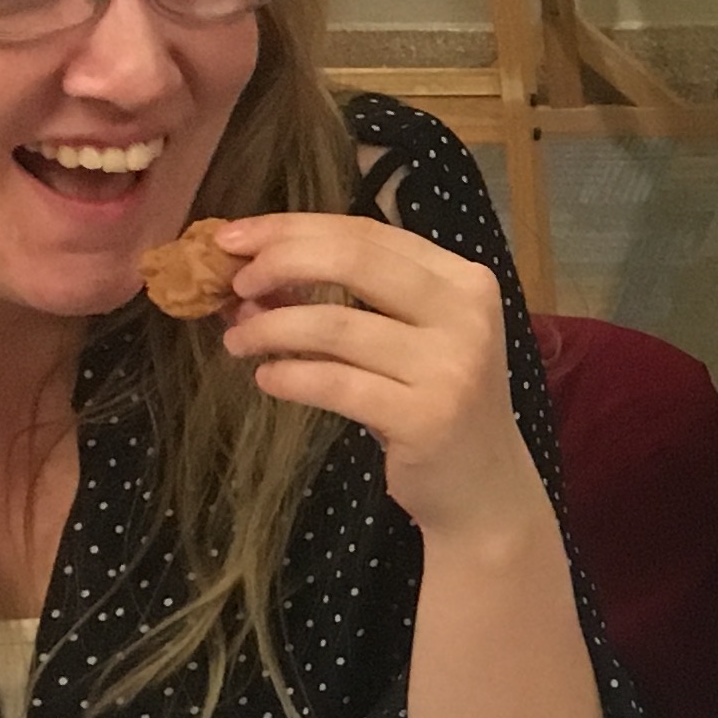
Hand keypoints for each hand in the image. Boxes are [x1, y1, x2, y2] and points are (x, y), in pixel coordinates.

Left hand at [211, 213, 549, 545]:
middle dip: (278, 262)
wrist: (485, 489)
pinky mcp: (427, 418)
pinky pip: (336, 383)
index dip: (291, 228)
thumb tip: (255, 277)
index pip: (366, 233)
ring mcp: (450, 367)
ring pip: (336, 324)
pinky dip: (289, 375)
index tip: (232, 236)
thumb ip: (348, 302)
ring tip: (237, 341)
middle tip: (234, 285)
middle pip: (353, 260)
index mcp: (463, 280)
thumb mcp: (405, 340)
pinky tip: (267, 378)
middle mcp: (465, 314)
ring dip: (270, 327)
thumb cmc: (435, 404)